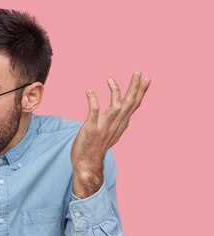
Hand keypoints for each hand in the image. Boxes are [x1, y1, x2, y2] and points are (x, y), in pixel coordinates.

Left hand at [71, 71, 150, 197]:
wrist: (87, 163)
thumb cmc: (97, 147)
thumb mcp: (113, 133)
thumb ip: (119, 121)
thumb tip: (125, 111)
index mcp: (122, 124)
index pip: (134, 105)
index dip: (141, 92)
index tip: (147, 78)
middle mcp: (116, 125)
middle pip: (129, 104)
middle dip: (135, 87)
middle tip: (139, 72)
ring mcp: (104, 127)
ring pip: (116, 107)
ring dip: (115, 92)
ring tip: (111, 79)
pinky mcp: (91, 129)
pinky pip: (94, 112)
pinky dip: (93, 100)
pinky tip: (89, 90)